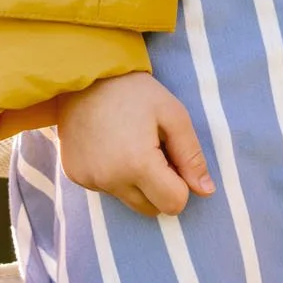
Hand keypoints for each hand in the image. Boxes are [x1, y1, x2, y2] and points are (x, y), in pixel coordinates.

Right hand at [54, 72, 214, 216]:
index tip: (171, 157)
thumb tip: (206, 191)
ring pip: (129, 200)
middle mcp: (110, 180)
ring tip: (129, 145)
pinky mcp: (75, 175)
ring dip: (136, 183)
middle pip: (152, 208)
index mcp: (138, 164)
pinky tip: (110, 146)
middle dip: (159, 187)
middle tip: (153, 150)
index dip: (180, 184)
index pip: (174, 204)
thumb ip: (191, 156)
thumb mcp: (173, 115)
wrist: (85, 74)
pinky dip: (114, 176)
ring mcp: (89, 179)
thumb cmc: (134, 91)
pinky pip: (106, 189)